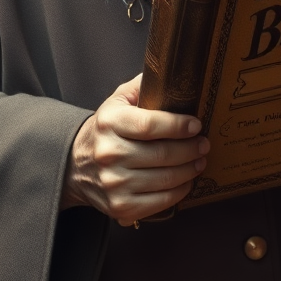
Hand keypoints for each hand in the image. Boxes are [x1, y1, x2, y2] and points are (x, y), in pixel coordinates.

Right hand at [62, 73, 209, 225]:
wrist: (76, 165)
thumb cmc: (105, 130)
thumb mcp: (116, 101)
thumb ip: (142, 86)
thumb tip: (171, 74)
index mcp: (109, 123)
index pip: (149, 125)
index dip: (177, 125)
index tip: (196, 124)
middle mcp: (109, 153)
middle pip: (162, 154)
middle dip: (191, 149)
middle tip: (204, 144)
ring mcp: (114, 183)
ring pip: (164, 179)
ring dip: (189, 170)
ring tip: (199, 161)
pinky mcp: (120, 206)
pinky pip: (159, 202)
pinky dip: (179, 192)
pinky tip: (186, 181)